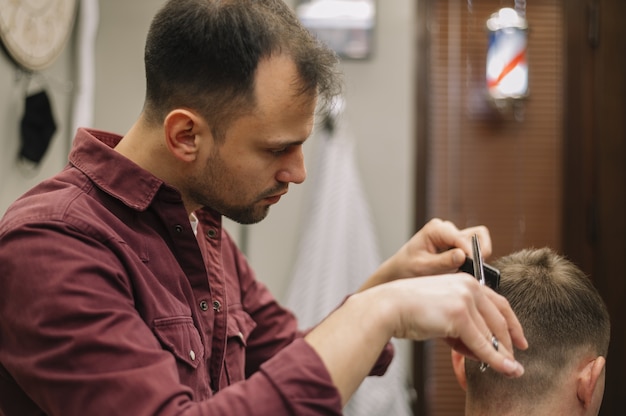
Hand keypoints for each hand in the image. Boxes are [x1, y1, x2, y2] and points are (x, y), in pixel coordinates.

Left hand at [359, 218, 491, 290]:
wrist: (400, 271)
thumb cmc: (407, 267)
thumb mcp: (423, 267)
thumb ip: (442, 262)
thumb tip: (462, 255)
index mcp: (436, 229)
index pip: (461, 237)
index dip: (470, 252)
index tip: (474, 267)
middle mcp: (447, 229)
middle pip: (477, 234)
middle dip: (479, 252)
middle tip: (476, 269)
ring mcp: (453, 236)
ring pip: (478, 241)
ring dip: (477, 256)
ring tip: (469, 272)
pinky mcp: (457, 246)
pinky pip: (474, 250)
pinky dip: (473, 260)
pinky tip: (464, 273)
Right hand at [375, 273, 526, 376]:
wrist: (389, 306)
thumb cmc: (409, 308)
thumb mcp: (442, 310)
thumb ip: (464, 323)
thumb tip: (484, 348)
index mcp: (466, 280)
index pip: (498, 303)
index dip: (512, 323)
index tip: (520, 339)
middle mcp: (469, 286)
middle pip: (499, 318)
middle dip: (509, 342)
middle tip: (514, 359)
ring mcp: (465, 299)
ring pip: (491, 333)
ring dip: (502, 354)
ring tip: (509, 369)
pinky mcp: (460, 316)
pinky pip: (482, 343)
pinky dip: (496, 359)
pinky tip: (506, 369)